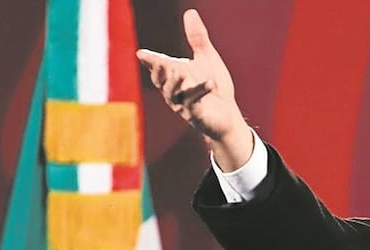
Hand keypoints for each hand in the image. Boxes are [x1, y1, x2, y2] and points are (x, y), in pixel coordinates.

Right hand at [136, 9, 252, 169]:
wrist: (228, 115)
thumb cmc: (215, 87)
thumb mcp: (207, 58)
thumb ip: (197, 38)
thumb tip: (190, 12)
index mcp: (175, 76)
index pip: (158, 66)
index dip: (150, 60)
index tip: (141, 54)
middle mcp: (175, 92)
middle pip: (161, 82)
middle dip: (158, 72)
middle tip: (158, 61)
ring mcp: (183, 106)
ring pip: (174, 95)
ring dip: (176, 84)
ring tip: (180, 73)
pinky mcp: (196, 116)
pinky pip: (195, 105)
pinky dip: (201, 93)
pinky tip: (210, 84)